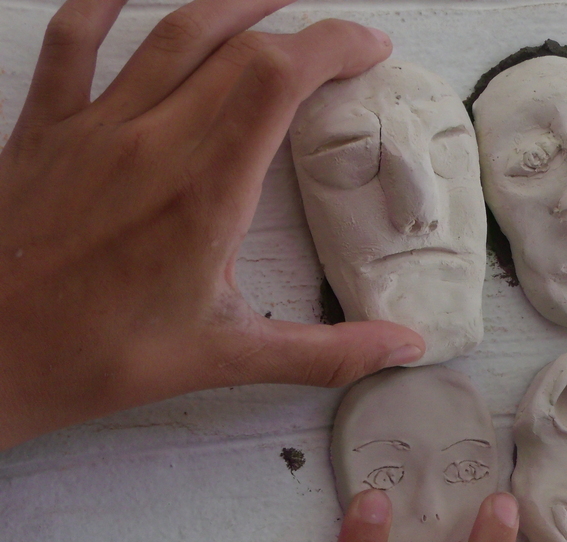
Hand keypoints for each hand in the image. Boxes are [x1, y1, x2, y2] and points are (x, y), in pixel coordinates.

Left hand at [0, 0, 426, 450]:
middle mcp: (151, 143)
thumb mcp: (226, 359)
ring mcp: (93, 128)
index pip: (278, 81)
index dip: (332, 47)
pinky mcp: (45, 130)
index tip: (369, 51)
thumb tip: (401, 349)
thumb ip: (324, 353)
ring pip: (169, 32)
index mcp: (204, 193)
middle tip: (340, 42)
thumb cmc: (99, 357)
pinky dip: (104, 2)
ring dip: (229, 3)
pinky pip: (73, 40)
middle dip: (300, 32)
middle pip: (237, 48)